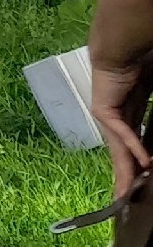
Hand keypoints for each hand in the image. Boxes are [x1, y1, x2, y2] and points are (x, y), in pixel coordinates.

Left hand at [94, 65, 152, 197]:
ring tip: (127, 193)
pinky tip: (143, 163)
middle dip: (124, 177)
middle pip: (121, 153)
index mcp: (127, 113)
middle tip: (124, 200)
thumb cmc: (142, 63)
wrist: (121, 47)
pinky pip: (123, 132)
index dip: (134, 163)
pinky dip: (134, 147)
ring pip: (119, 148)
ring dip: (125, 171)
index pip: (131, 144)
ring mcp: (107, 115)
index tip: (140, 179)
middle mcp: (114, 117)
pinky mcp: (104, 110)